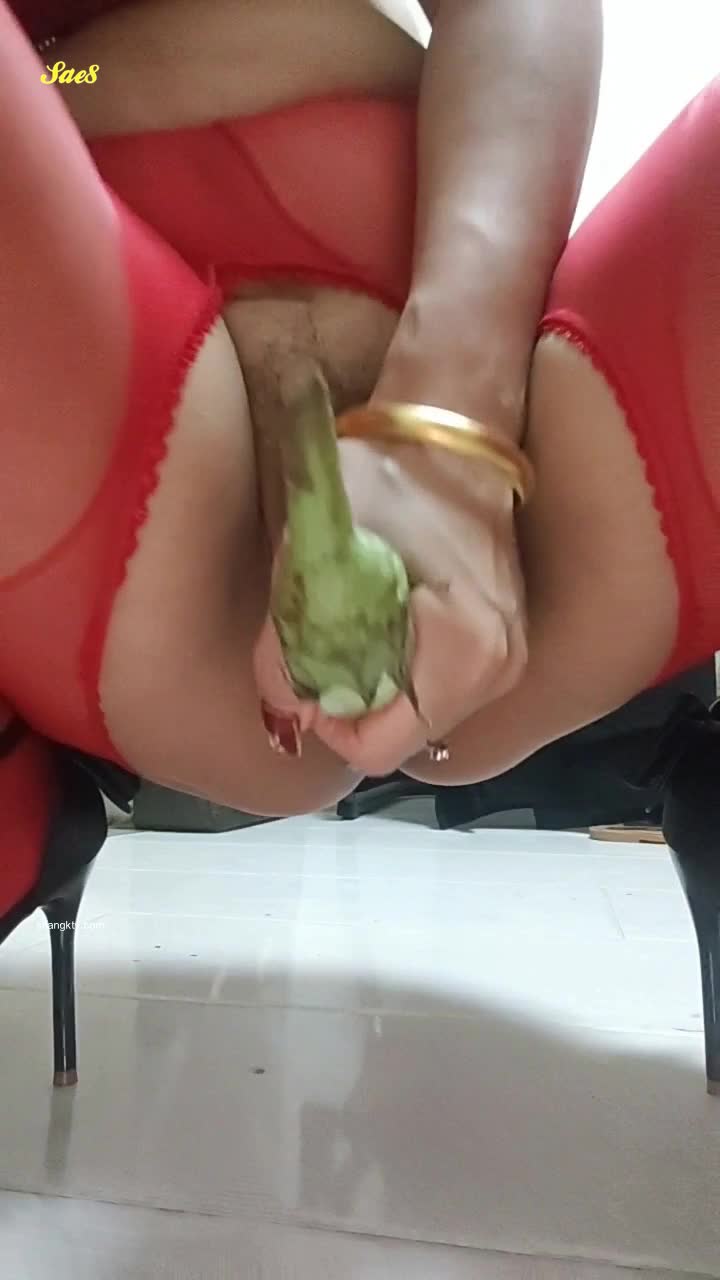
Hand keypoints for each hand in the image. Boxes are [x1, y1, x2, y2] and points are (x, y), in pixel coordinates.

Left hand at [253, 434, 527, 775]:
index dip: (325, 720)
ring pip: (414, 712)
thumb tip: (289, 710)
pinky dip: (398, 665)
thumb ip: (291, 648)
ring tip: (350, 623)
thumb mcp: (316, 557)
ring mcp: (507, 657)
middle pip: (397, 734)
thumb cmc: (387, 478)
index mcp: (465, 656)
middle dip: (348, 701)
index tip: (301, 673)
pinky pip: (436, 684)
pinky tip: (382, 616)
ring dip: (372, 682)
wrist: (449, 425)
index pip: (377, 749)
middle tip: (317, 643)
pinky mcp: (501, 638)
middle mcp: (499, 671)